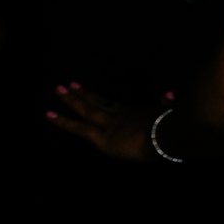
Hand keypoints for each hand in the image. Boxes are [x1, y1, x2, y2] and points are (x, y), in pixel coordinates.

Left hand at [45, 84, 160, 162]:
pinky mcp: (103, 138)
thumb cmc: (173, 129)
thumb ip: (166, 105)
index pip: (110, 106)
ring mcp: (110, 125)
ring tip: (57, 89)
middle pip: (97, 103)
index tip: (82, 89)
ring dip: (71, 100)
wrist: (169, 136)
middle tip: (66, 85)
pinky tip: (50, 115)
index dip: (95, 97)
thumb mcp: (169, 115)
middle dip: (81, 95)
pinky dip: (64, 122)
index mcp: (133, 114)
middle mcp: (119, 116)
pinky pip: (80, 128)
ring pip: (86, 110)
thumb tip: (168, 93)